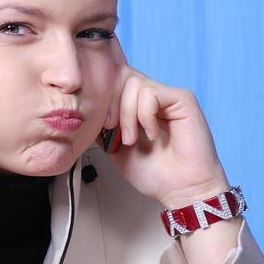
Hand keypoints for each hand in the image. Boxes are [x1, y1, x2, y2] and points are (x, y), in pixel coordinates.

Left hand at [100, 34, 230, 209]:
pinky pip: (151, 93)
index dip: (101, 95)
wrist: (181, 190)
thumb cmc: (154, 172)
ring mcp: (166, 96)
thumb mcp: (113, 146)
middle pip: (119, 74)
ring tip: (131, 139)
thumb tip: (81, 109)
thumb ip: (100, 125)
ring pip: (133, 82)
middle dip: (109, 102)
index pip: (112, 79)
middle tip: (111, 130)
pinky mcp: (182, 99)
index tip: (100, 124)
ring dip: (126, 114)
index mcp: (135, 105)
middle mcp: (151, 96)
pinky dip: (144, 116)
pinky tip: (151, 134)